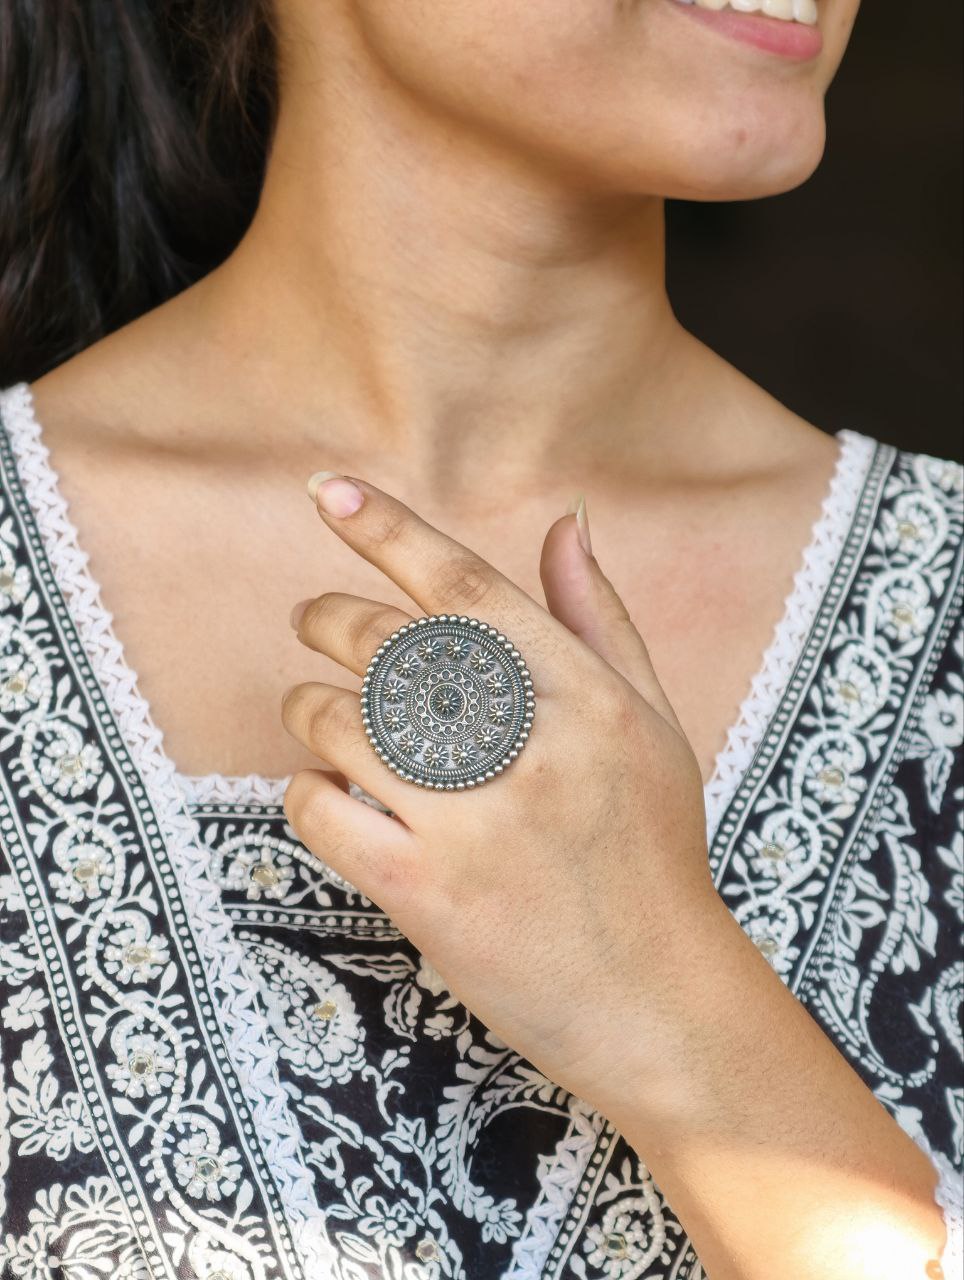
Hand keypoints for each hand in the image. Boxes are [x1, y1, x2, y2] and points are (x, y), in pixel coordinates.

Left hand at [282, 471, 740, 1115]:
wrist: (657, 1001)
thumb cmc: (653, 855)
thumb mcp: (653, 725)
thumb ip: (601, 618)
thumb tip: (566, 521)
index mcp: (587, 696)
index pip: (469, 586)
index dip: (390, 530)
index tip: (330, 491)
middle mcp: (532, 747)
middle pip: (389, 644)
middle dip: (326, 616)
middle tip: (311, 618)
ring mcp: (477, 822)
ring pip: (342, 721)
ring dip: (306, 705)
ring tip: (314, 712)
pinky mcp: (428, 894)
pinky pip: (322, 810)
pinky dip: (307, 791)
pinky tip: (332, 794)